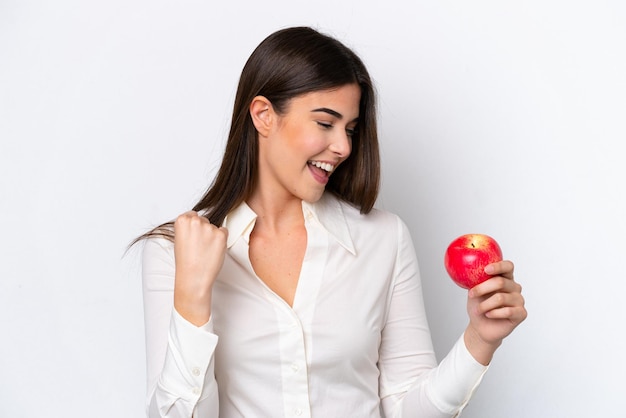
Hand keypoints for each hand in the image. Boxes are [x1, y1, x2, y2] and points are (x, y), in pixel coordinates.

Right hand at [173, 211, 227, 325]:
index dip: (194, 227)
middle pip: (204, 220)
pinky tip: (213, 250)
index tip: (193, 236)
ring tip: (205, 251)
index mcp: (182, 220)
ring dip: (213, 236)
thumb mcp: (179, 240)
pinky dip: (221, 240)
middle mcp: (195, 221)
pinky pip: (224, 232)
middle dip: (204, 230)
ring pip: (215, 227)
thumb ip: (188, 228)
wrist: (193, 277)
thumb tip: (197, 222)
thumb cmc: (186, 262)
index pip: (192, 215)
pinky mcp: (221, 234)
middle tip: (199, 246)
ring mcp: (209, 227)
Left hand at [464, 260, 526, 364]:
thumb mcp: (474, 290)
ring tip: (478, 310)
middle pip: (501, 282)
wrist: (480, 326)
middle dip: (482, 288)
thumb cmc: (478, 306)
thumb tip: (467, 268)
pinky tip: (488, 315)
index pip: (508, 266)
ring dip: (485, 305)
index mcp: (505, 278)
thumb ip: (476, 279)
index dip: (498, 266)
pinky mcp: (521, 313)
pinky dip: (493, 313)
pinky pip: (507, 311)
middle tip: (472, 294)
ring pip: (501, 298)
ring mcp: (519, 300)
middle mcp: (514, 287)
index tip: (486, 270)